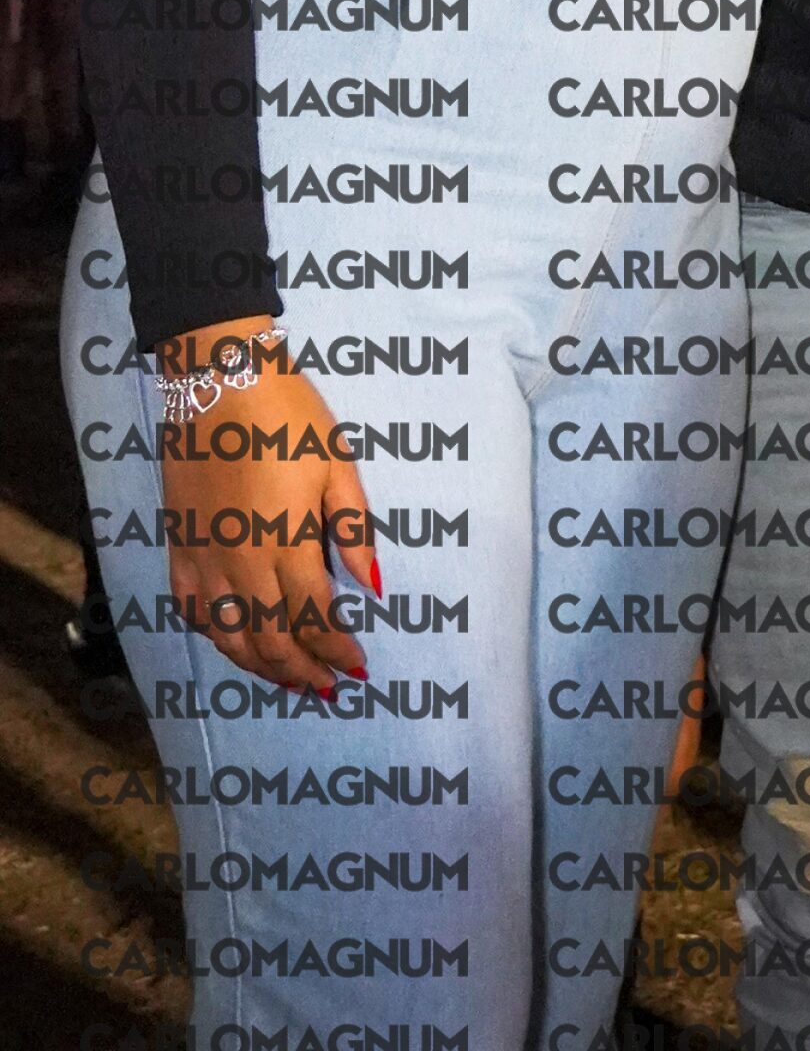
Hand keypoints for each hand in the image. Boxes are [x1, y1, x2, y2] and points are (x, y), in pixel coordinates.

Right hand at [160, 318, 375, 693]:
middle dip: (303, 669)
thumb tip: (373, 587)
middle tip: (328, 686)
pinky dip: (216, 637)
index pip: (314, 619)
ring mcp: (204, 558)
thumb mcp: (337, 464)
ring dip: (261, 666)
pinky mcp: (179, 546)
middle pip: (271, 639)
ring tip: (289, 679)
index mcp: (285, 544)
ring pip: (230, 636)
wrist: (219, 381)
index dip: (336, 649)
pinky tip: (234, 641)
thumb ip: (353, 530)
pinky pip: (193, 610)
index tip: (357, 666)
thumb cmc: (287, 416)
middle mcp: (240, 563)